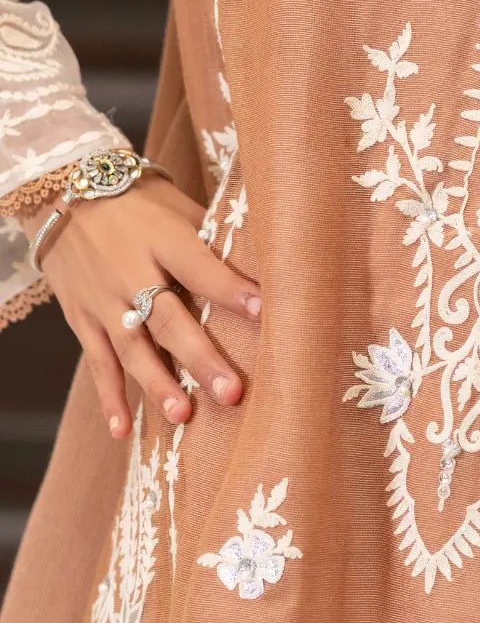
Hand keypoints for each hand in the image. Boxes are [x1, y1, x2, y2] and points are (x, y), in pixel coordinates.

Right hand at [20, 177, 260, 438]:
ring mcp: (103, 299)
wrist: (65, 193)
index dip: (232, 291)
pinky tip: (123, 430)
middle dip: (200, 357)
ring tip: (183, 416)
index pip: (201, 269)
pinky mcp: (82, 318)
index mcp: (163, 239)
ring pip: (132, 348)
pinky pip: (97, 363)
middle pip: (168, 319)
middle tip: (231, 392)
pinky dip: (109, 397)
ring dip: (158, 384)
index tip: (264, 313)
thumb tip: (271, 264)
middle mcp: (130, 271)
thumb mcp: (179, 208)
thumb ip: (214, 239)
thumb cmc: (141, 202)